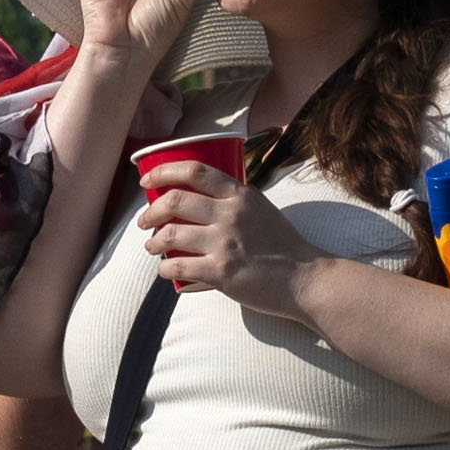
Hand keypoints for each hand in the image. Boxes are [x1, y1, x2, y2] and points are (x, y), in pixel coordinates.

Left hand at [137, 162, 307, 316]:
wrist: (305, 279)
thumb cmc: (284, 246)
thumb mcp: (261, 210)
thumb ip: (234, 202)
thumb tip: (201, 200)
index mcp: (240, 195)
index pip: (194, 171)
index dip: (163, 172)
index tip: (146, 180)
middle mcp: (231, 214)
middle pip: (174, 200)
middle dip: (150, 211)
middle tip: (144, 221)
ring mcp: (225, 243)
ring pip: (170, 234)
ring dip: (153, 242)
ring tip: (152, 246)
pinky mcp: (221, 272)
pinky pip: (178, 266)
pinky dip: (164, 268)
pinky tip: (164, 270)